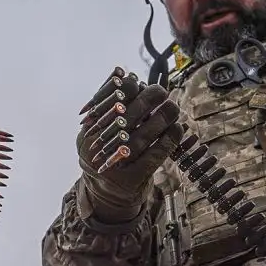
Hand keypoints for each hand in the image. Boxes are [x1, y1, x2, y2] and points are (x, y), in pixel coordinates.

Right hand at [77, 67, 181, 222]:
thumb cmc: (109, 152)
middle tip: (164, 93)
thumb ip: (112, 103)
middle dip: (146, 101)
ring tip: (173, 108)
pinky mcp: (129, 181)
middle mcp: (97, 149)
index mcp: (89, 131)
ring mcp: (111, 166)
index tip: (141, 82)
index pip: (107, 103)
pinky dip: (167, 141)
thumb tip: (124, 72)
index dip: (126, 89)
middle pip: (124, 118)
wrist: (106, 194)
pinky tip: (177, 129)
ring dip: (160, 119)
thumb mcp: (103, 128)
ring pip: (139, 137)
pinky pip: (152, 157)